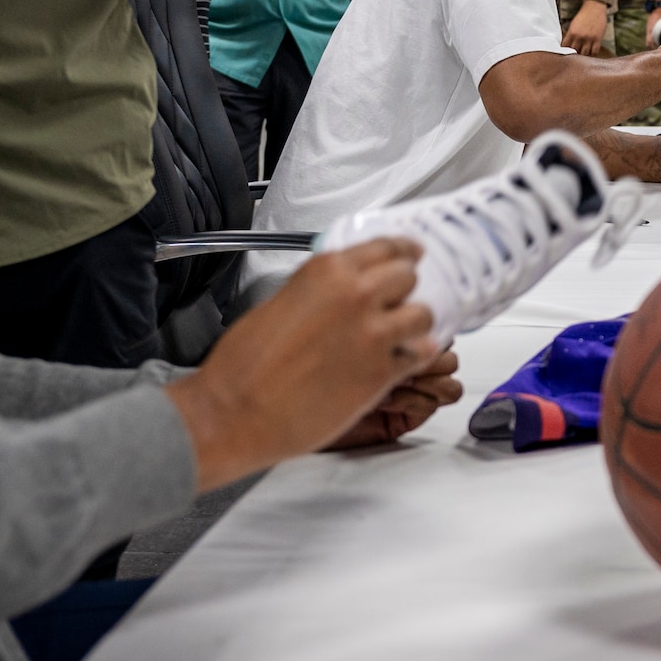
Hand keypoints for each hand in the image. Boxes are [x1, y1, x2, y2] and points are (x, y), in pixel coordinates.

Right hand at [165, 238, 436, 492]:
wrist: (236, 413)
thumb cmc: (245, 366)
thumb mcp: (281, 302)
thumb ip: (321, 290)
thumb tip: (342, 289)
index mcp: (327, 271)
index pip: (386, 247)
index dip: (404, 252)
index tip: (413, 254)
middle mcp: (355, 295)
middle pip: (408, 275)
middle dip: (405, 289)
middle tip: (398, 301)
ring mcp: (373, 333)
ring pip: (424, 314)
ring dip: (415, 324)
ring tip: (402, 336)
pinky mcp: (381, 371)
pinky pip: (421, 354)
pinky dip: (416, 357)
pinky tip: (402, 361)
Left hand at [562, 0, 610, 56]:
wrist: (594, 7)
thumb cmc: (583, 15)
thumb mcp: (573, 24)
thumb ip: (571, 34)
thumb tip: (568, 45)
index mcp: (572, 32)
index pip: (565, 46)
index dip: (565, 50)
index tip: (566, 52)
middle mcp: (580, 36)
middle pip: (575, 51)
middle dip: (574, 53)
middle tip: (575, 53)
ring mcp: (589, 38)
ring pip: (584, 53)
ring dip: (583, 54)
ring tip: (583, 53)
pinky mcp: (598, 39)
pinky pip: (594, 51)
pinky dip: (592, 53)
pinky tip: (591, 51)